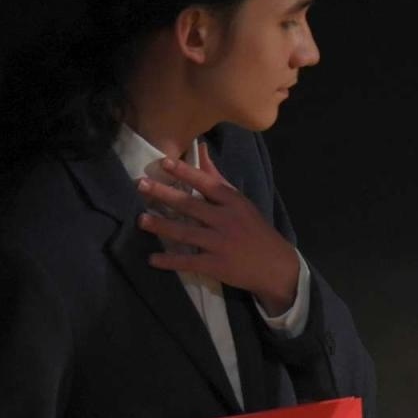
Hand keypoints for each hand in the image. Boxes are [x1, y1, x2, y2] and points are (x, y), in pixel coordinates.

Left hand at [137, 144, 300, 314]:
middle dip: (164, 195)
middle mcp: (227, 221)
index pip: (207, 183)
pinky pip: (189, 261)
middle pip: (191, 206)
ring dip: (161, 226)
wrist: (277, 267)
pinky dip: (170, 261)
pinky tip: (153, 259)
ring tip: (141, 220)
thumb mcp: (241, 204)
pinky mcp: (217, 265)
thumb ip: (217, 179)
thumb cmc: (256, 231)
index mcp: (234, 203)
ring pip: (186, 233)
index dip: (185, 172)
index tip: (164, 162)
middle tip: (140, 185)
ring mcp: (221, 244)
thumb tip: (200, 150)